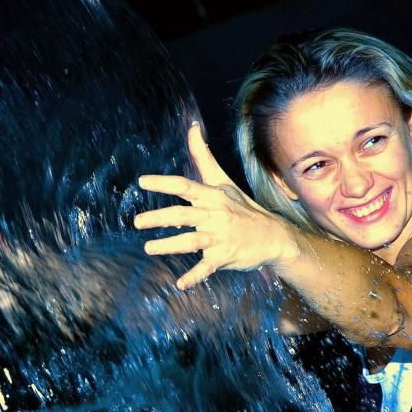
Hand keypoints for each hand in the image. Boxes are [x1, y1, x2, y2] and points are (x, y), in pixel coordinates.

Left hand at [134, 122, 297, 289]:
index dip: (163, 183)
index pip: (185, 186)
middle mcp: (215, 215)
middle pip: (183, 215)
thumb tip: (192, 128)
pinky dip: (195, 276)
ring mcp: (220, 237)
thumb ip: (203, 157)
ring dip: (170, 245)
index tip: (142, 182)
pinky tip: (181, 283)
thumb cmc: (243, 207)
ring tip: (149, 248)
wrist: (273, 235)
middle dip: (159, 218)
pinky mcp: (224, 257)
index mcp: (212, 196)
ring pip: (191, 241)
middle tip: (137, 222)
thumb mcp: (223, 181)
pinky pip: (207, 267)